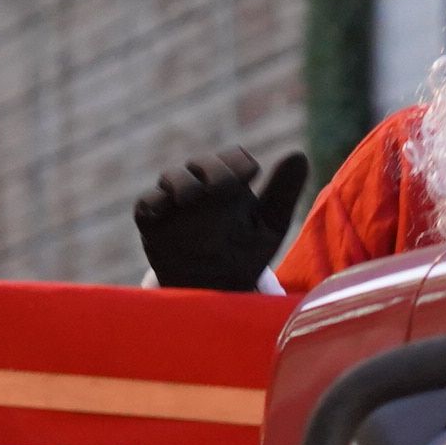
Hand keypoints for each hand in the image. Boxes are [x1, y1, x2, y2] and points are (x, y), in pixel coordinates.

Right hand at [134, 147, 308, 290]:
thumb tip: (298, 154)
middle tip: (223, 186)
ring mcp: (175, 202)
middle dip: (212, 169)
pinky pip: (147, 204)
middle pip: (202, 163)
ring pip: (172, 177)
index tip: (250, 174)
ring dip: (182, 181)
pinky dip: (153, 202)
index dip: (239, 162)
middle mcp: (202, 185)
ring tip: (192, 196)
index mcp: (232, 183)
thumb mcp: (270, 225)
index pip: (233, 158)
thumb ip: (282, 191)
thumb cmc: (245, 254)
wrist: (216, 291)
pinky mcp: (153, 221)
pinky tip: (164, 209)